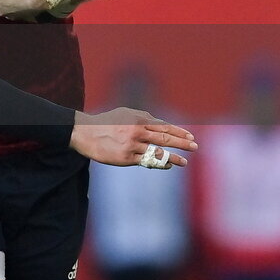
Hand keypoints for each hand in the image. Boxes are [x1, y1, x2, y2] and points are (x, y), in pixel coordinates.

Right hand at [69, 107, 197, 167]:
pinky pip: (146, 162)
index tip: (190, 136)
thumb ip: (142, 117)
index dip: (178, 132)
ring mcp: (132, 146)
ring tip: (184, 162)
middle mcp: (136, 132)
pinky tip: (166, 165)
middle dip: (182, 143)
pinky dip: (158, 164)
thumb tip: (159, 123)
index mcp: (137, 119)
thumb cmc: (105, 122)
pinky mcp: (126, 158)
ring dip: (173, 158)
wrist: (84, 133)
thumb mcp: (124, 113)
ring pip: (158, 153)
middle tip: (195, 147)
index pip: (163, 126)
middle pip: (165, 138)